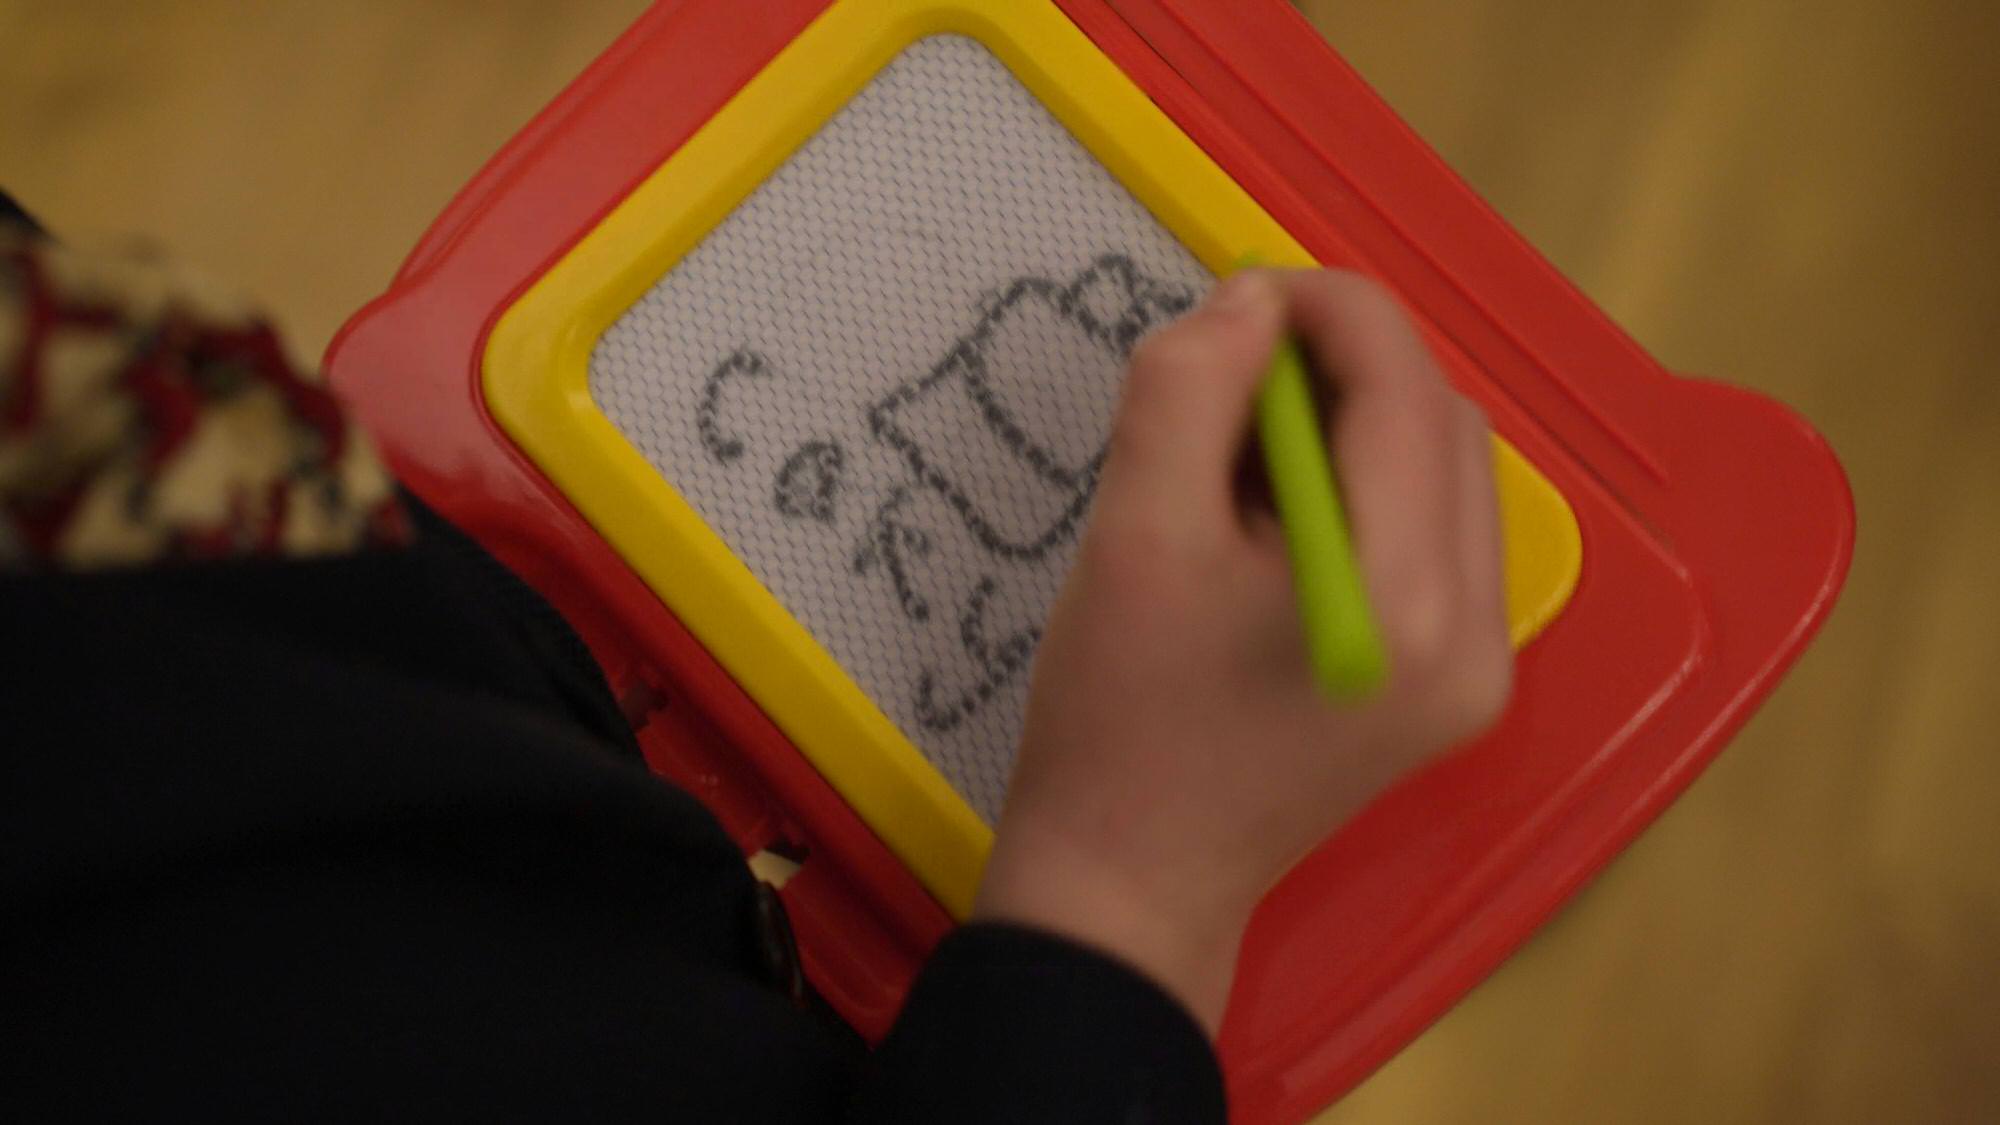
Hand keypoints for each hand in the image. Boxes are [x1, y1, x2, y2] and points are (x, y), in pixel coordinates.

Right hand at [974, 269, 1512, 1032]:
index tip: (1237, 291)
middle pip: (1441, 423)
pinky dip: (1365, 489)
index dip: (1327, 308)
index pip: (1403, 390)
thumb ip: (1189, 390)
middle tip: (1228, 373)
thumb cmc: (1118, 720)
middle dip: (1343, 366)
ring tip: (1242, 451)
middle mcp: (1479, 633)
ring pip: (1444, 472)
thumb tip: (1250, 302)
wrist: (1131, 884)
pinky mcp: (1456, 687)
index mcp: (1405, 599)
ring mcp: (1480, 668)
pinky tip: (1278, 514)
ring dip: (1355, 424)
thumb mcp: (1132, 535)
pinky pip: (1432, 535)